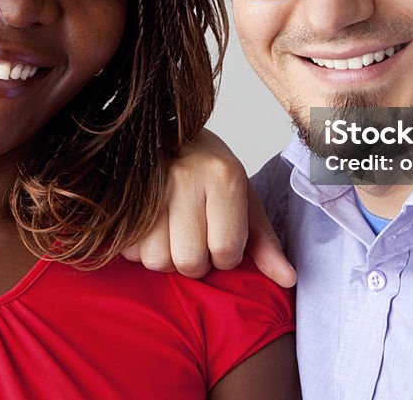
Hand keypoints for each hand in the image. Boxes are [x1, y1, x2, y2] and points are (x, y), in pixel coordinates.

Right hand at [122, 128, 296, 287]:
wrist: (170, 132)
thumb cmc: (211, 169)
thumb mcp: (245, 198)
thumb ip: (265, 241)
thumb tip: (288, 279)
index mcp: (224, 175)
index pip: (226, 251)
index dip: (226, 256)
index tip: (223, 238)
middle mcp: (186, 177)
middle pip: (189, 261)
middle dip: (197, 262)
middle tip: (198, 239)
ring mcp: (149, 185)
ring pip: (157, 260)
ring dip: (168, 258)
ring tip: (175, 234)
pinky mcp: (124, 196)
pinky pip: (131, 250)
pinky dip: (142, 250)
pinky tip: (153, 231)